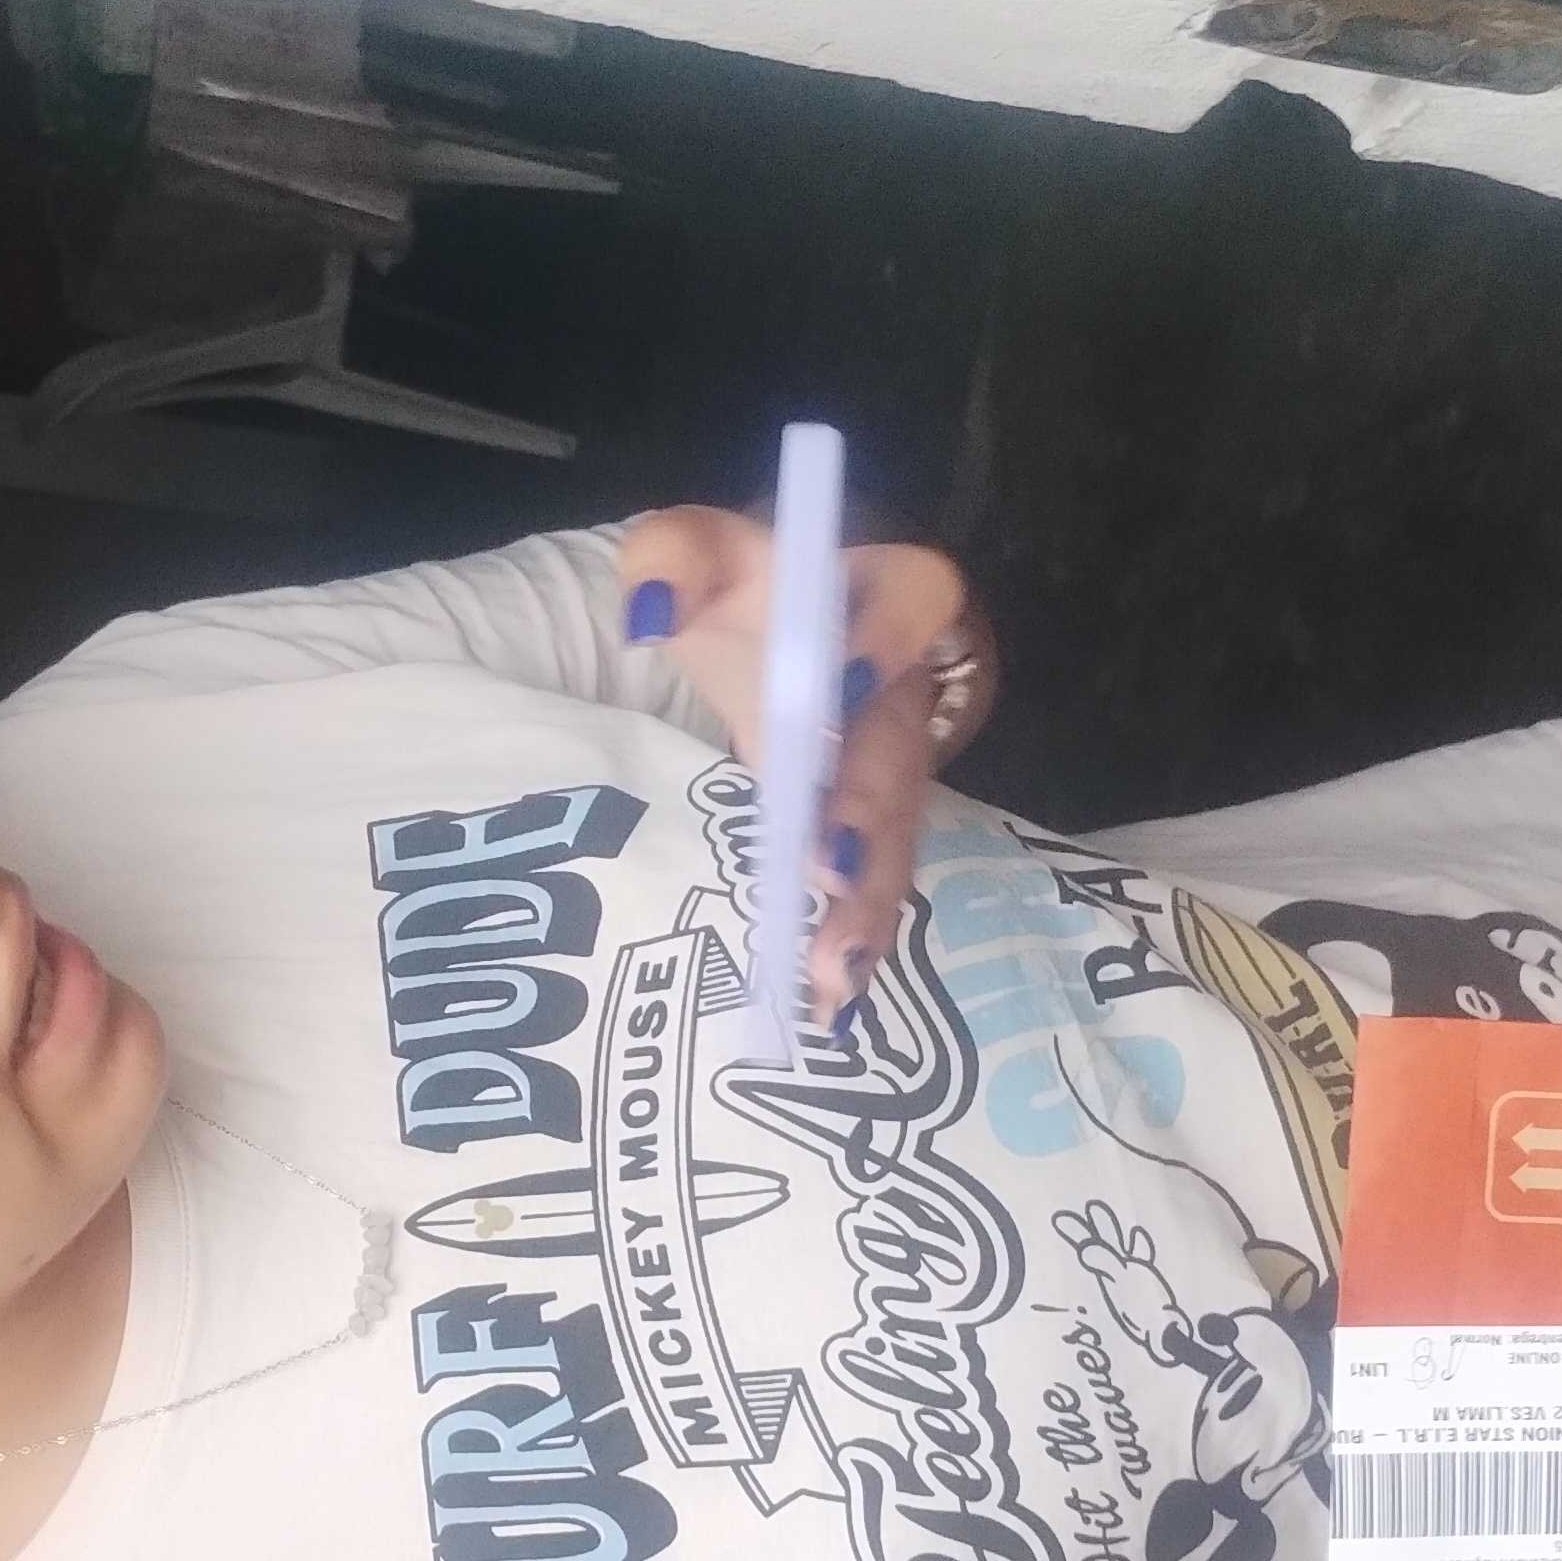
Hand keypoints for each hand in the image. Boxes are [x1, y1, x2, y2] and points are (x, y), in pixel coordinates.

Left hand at [614, 504, 998, 1025]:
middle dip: (868, 819)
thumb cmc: (740, 592)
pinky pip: (875, 884)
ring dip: (867, 906)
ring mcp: (899, 769)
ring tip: (834, 974)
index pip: (914, 599)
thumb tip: (647, 614)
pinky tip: (831, 1005)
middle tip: (829, 872)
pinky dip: (855, 941)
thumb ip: (672, 563)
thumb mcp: (695, 555)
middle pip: (902, 753)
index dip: (885, 640)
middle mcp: (906, 690)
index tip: (840, 685)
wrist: (778, 631)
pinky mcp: (879, 830)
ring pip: (898, 837)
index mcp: (885, 595)